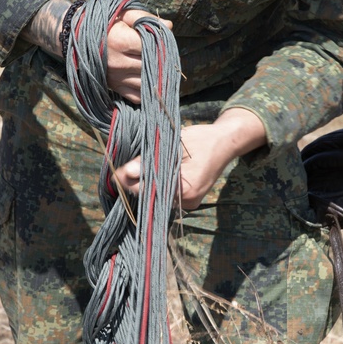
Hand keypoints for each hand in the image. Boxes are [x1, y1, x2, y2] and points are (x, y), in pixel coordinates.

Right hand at [103, 8, 172, 103]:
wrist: (77, 38)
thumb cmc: (104, 22)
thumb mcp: (123, 13)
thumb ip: (146, 18)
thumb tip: (169, 26)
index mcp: (121, 41)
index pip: (152, 47)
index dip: (163, 45)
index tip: (167, 44)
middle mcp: (118, 62)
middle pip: (151, 67)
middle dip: (163, 63)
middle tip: (169, 58)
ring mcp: (115, 78)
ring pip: (146, 84)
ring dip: (157, 79)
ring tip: (162, 71)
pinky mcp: (113, 87)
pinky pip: (136, 97)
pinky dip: (146, 92)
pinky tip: (150, 84)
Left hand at [114, 108, 266, 209]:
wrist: (226, 143)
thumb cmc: (201, 139)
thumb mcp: (172, 145)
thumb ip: (149, 161)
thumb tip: (127, 172)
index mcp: (184, 189)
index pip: (148, 191)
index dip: (130, 183)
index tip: (116, 174)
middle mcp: (187, 202)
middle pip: (151, 196)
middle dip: (136, 184)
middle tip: (122, 171)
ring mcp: (189, 204)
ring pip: (158, 197)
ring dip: (147, 184)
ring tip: (138, 169)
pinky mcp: (189, 201)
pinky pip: (167, 196)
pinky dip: (158, 186)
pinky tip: (154, 175)